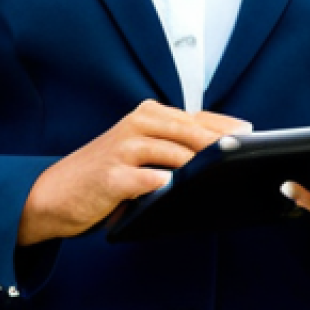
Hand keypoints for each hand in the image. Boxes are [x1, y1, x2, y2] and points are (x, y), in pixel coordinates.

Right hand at [17, 99, 251, 245]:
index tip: (253, 131)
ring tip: (224, 171)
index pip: (194, 117)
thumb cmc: (107, 173)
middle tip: (247, 151)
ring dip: (198, 162)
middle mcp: (135, 126)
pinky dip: (165, 184)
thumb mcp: (139, 152)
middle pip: (187, 130)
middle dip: (219, 141)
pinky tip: (180, 188)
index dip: (224, 125)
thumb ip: (174, 147)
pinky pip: (146, 179)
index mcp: (145, 116)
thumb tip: (225, 151)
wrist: (56, 192)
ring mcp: (122, 150)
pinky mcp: (111, 176)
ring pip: (171, 152)